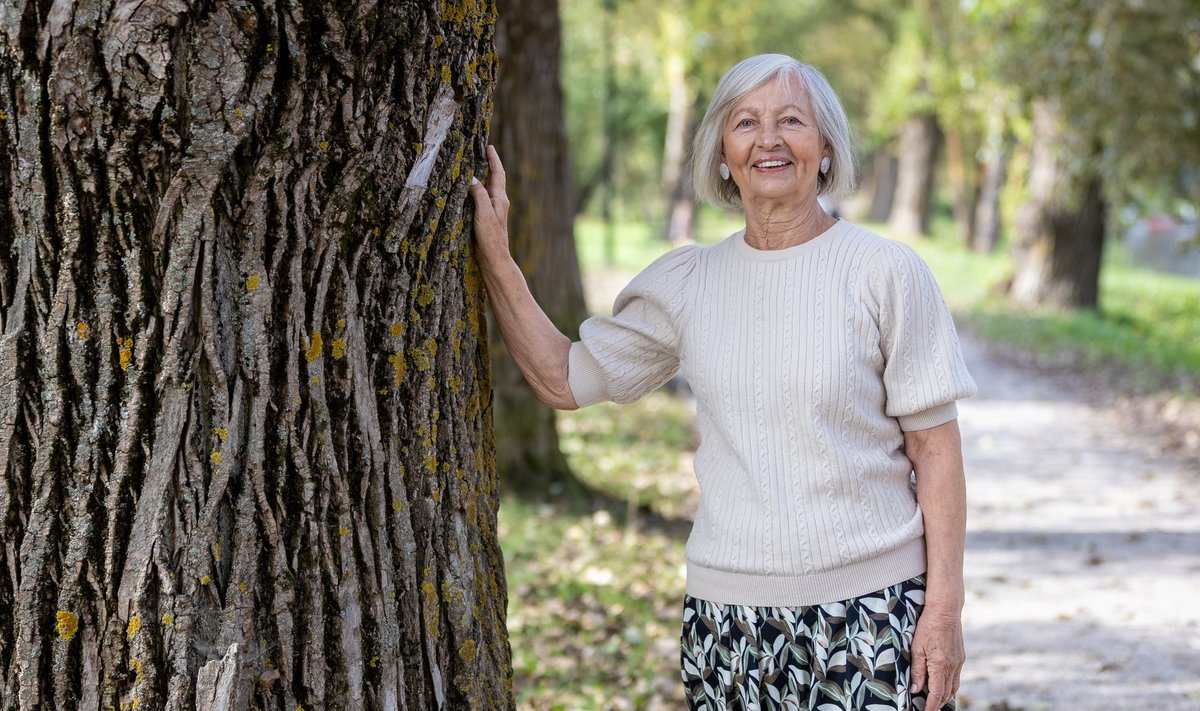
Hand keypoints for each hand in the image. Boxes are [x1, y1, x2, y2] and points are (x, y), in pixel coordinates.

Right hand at [468, 144, 510, 262]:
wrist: (494, 259)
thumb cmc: (491, 237)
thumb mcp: (484, 213)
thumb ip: (479, 194)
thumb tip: (472, 178)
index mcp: (500, 199)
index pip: (498, 174)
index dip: (493, 159)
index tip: (489, 146)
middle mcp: (499, 203)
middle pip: (495, 179)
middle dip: (489, 165)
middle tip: (482, 152)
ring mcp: (493, 210)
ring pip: (489, 188)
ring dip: (484, 176)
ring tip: (476, 166)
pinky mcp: (487, 218)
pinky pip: (482, 198)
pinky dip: (477, 190)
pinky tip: (470, 191)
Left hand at [910, 605, 963, 709]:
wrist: (946, 610)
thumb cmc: (928, 626)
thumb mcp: (916, 648)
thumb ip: (917, 670)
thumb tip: (916, 689)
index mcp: (940, 664)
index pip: (936, 693)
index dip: (931, 706)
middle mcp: (952, 666)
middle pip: (947, 693)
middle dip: (938, 704)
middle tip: (928, 708)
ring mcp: (959, 661)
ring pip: (954, 687)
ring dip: (945, 696)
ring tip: (935, 701)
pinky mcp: (961, 657)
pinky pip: (956, 677)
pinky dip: (950, 685)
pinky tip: (942, 684)